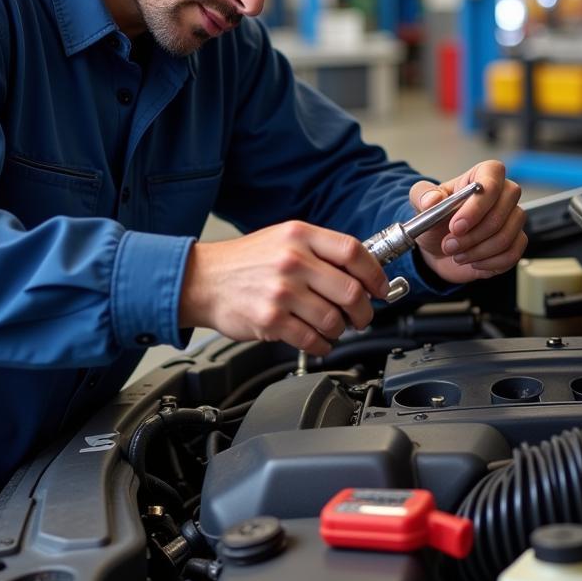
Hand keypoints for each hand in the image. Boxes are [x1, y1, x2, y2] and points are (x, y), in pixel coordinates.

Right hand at [179, 221, 388, 354]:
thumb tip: (360, 271)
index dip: (375, 273)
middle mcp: (292, 260)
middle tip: (362, 317)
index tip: (380, 288)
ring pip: (334, 319)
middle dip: (364, 311)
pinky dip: (321, 345)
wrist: (202, 280)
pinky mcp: (271, 320)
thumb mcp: (283, 239)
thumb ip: (319, 250)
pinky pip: (311, 339)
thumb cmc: (245, 261)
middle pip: (350, 290)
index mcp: (300, 235)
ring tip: (333, 328)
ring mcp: (281, 291)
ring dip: (341, 330)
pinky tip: (316, 340)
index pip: (353, 251)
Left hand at [410, 160, 525, 284]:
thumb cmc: (435, 222)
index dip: (477, 203)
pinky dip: (487, 262)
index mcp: (479, 176)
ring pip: (507, 235)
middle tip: (449, 244)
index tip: (456, 226)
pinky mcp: (516, 242)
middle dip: (474, 234)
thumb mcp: (420, 205)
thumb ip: (423, 196)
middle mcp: (502, 194)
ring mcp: (512, 218)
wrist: (438, 250)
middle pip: (505, 208)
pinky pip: (512, 254)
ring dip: (477, 250)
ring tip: (456, 253)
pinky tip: (471, 260)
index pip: (493, 175)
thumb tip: (432, 199)